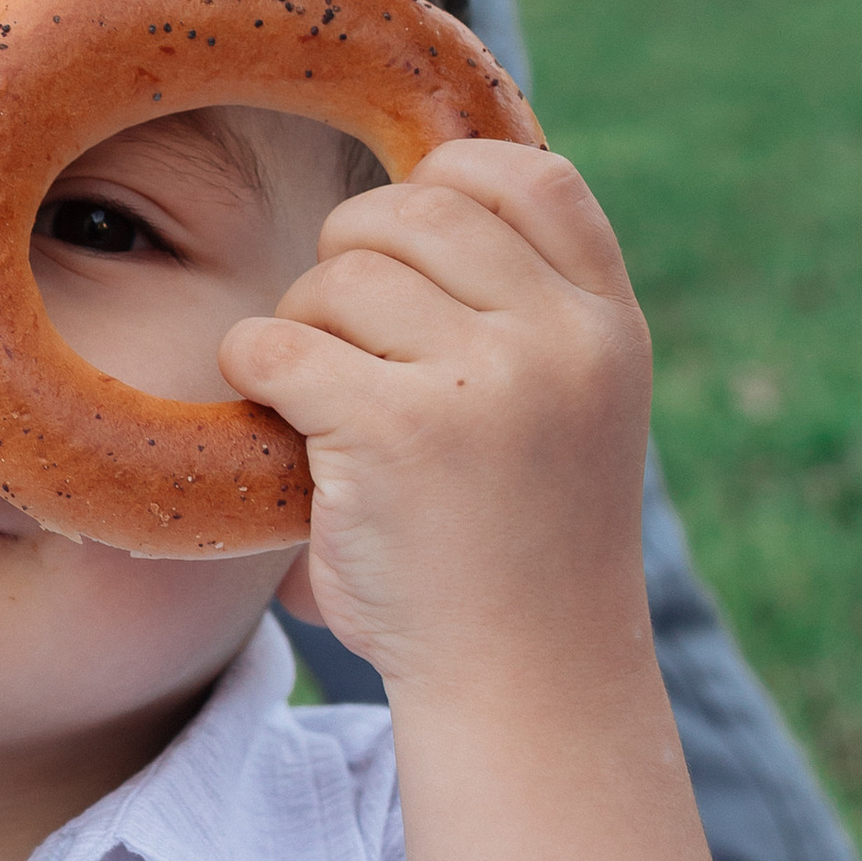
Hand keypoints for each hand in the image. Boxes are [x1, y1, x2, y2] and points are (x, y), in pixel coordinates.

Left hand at [222, 139, 650, 699]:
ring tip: (322, 402)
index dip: (450, 179)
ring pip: (339, 273)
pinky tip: (275, 420)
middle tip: (339, 337)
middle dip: (351, 255)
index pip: (532, 178)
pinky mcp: (398, 432)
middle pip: (415, 210)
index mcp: (609, 327)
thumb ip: (521, 308)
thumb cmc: (519, 544)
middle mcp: (562, 340)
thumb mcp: (568, 406)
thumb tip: (418, 181)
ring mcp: (487, 383)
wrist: (525, 682)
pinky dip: (252, 369)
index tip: (403, 236)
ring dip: (303, 324)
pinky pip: (276, 341)